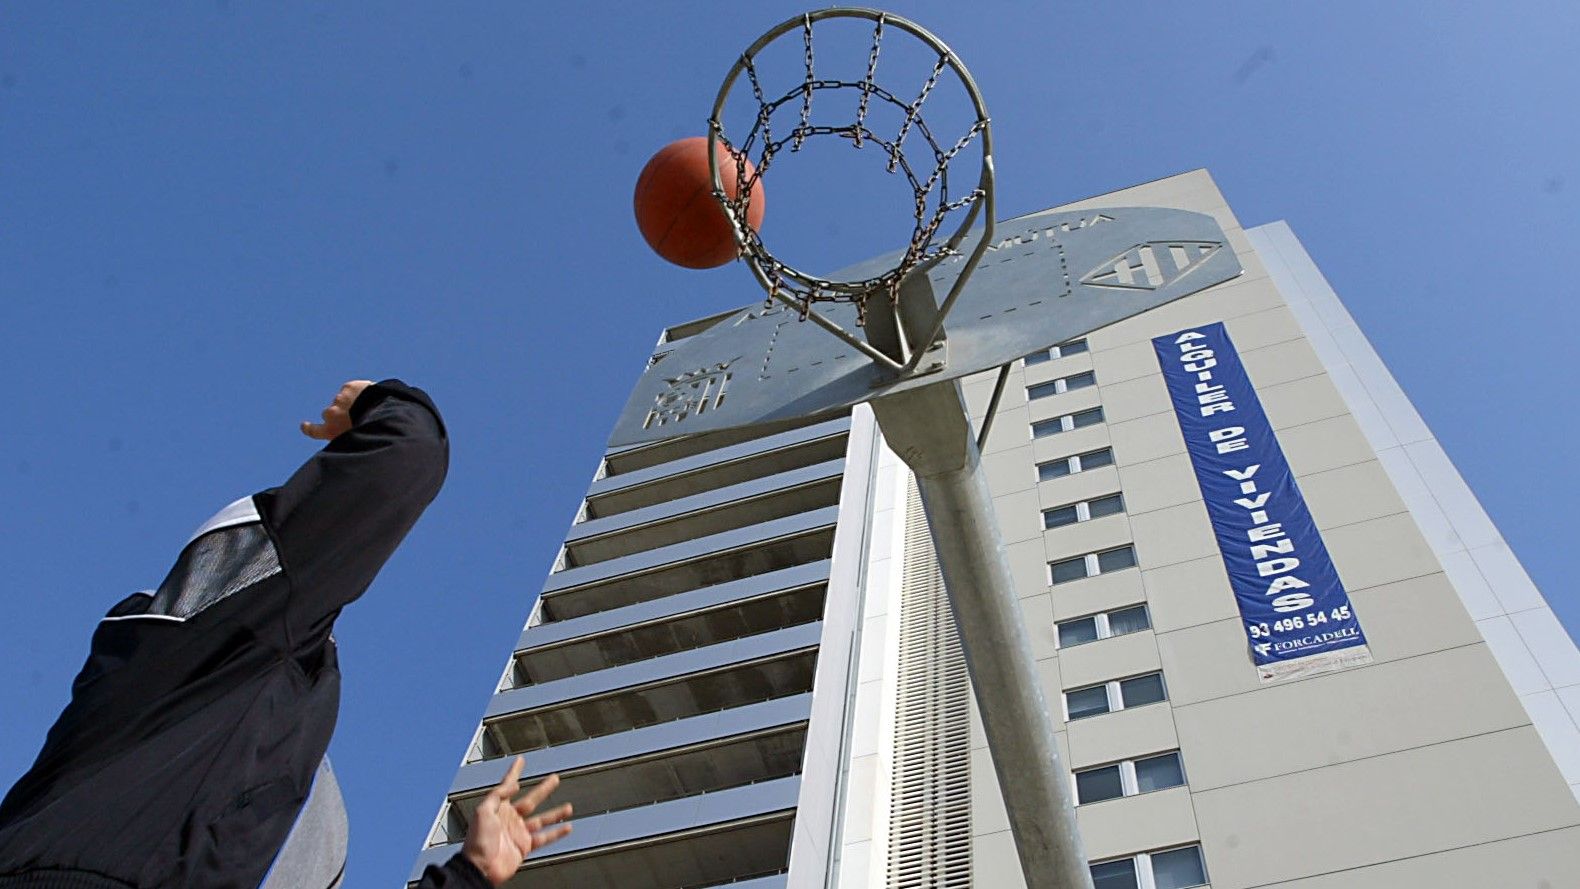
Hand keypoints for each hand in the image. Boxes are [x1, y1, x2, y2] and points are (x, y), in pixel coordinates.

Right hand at [300, 380, 374, 440]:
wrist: (383, 412)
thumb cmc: (374, 433)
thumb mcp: (358, 443)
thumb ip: (350, 439)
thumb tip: (353, 444)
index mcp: (331, 430)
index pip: (314, 431)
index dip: (309, 428)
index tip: (304, 425)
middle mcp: (331, 415)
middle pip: (329, 414)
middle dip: (339, 414)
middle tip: (355, 417)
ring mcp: (338, 400)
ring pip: (342, 400)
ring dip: (351, 402)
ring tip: (369, 408)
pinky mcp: (348, 388)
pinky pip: (352, 390)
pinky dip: (358, 392)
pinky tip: (370, 397)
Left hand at [462, 757, 572, 884]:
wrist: (482, 867)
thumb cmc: (477, 841)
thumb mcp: (483, 811)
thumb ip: (498, 795)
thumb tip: (513, 785)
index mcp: (498, 808)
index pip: (508, 785)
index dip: (514, 772)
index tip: (521, 761)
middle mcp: (510, 818)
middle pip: (531, 799)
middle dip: (543, 789)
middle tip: (554, 778)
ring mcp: (518, 832)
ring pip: (542, 819)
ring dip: (556, 812)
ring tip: (569, 806)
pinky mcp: (525, 846)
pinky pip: (545, 837)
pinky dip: (557, 833)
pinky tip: (566, 827)